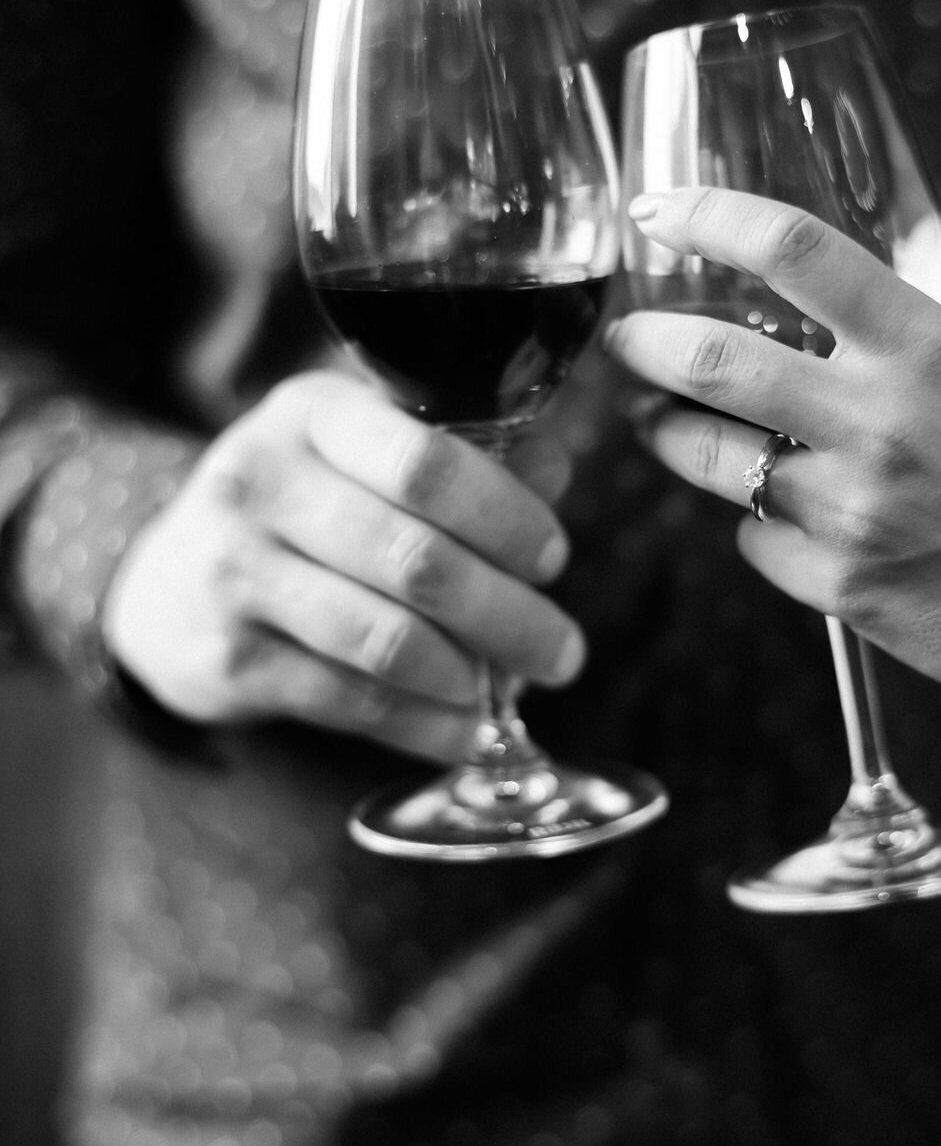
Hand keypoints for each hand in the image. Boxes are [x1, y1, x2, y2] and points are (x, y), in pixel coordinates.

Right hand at [102, 371, 584, 762]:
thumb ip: (465, 456)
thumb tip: (558, 474)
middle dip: (510, 616)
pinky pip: (352, 702)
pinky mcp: (229, 660)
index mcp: (311, 414)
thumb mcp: (363, 453)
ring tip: (515, 690)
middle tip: (564, 652)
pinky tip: (464, 731)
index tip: (553, 558)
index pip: (426, 463)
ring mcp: (236, 574)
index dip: (506, 517)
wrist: (170, 584)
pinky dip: (424, 725)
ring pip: (387, 640)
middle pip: (417, 561)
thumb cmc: (302, 507)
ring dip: (471, 677)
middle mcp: (260, 483)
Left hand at [606, 187, 940, 791]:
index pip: (795, 250)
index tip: (660, 213)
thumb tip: (912, 239)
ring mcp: (851, 510)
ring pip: (707, 455)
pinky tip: (779, 515)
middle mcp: (881, 422)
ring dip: (669, 431)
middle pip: (712, 359)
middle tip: (629, 337)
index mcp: (930, 349)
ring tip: (665, 422)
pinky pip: (749, 538)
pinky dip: (751, 520)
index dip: (710, 218)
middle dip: (645, 342)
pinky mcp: (835, 586)